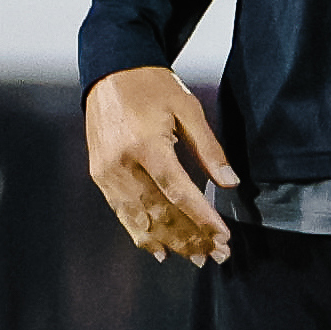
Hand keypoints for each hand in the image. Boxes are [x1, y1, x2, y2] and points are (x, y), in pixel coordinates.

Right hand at [82, 66, 235, 264]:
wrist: (111, 72)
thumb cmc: (154, 86)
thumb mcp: (189, 109)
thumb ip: (209, 149)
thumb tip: (230, 183)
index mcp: (146, 146)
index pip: (178, 192)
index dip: (202, 217)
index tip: (223, 236)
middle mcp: (122, 165)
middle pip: (159, 212)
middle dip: (190, 237)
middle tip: (217, 255)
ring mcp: (107, 174)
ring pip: (139, 219)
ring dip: (169, 242)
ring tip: (195, 257)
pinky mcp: (100, 176)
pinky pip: (122, 213)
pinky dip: (141, 234)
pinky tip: (159, 251)